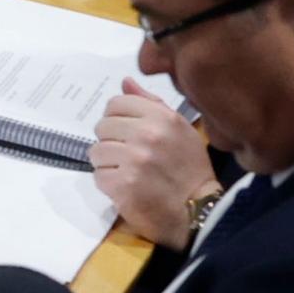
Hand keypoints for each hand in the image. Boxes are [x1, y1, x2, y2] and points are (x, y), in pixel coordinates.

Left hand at [90, 82, 217, 248]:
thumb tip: (125, 82)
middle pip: (102, 126)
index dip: (117, 118)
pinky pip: (98, 175)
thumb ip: (151, 104)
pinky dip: (108, 183)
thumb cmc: (189, 169)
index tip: (127, 132)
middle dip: (111, 141)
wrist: (197, 210)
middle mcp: (148, 135)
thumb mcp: (180, 130)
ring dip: (108, 163)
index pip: (116, 103)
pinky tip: (127, 186)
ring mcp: (134, 160)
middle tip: (130, 155)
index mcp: (162, 118)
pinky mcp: (123, 184)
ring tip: (129, 172)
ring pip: (96, 151)